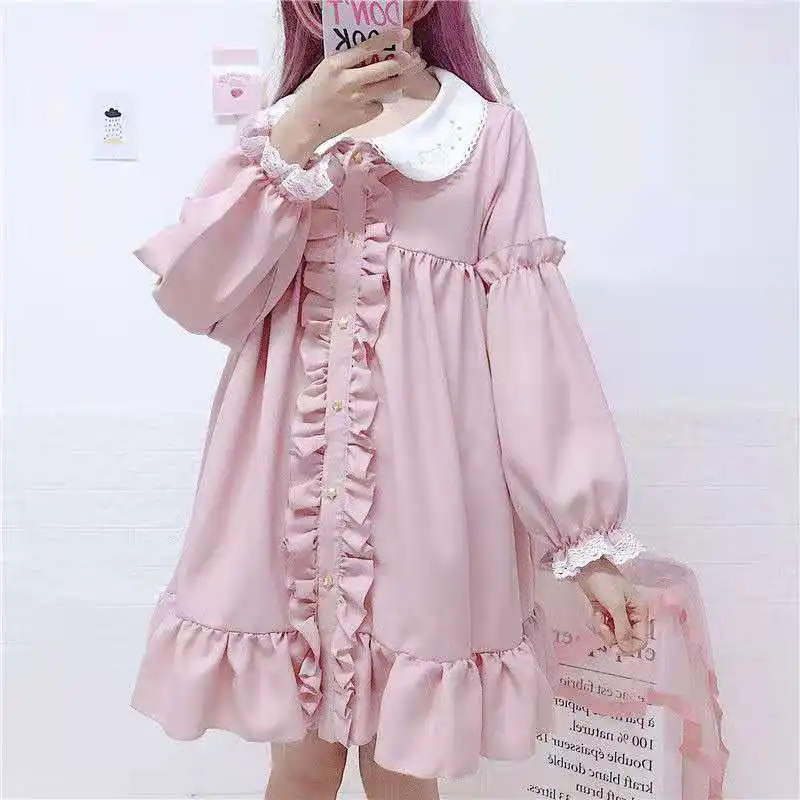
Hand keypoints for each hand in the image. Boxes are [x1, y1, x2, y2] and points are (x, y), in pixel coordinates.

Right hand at [270, 27, 426, 165]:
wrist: (307, 124)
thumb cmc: (314, 94)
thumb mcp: (325, 70)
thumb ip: (347, 61)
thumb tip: (372, 51)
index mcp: (336, 65)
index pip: (367, 48)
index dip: (387, 39)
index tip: (401, 32)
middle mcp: (349, 82)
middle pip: (383, 69)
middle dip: (402, 61)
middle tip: (412, 56)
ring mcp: (358, 100)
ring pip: (388, 87)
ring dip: (403, 79)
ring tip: (411, 72)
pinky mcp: (363, 115)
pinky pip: (379, 104)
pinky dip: (378, 101)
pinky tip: (371, 101)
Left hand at [573, 557, 649, 654]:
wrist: (587, 567)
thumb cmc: (605, 583)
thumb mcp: (616, 606)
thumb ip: (623, 629)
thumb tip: (627, 649)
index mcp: (640, 611)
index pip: (641, 639)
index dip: (630, 647)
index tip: (616, 650)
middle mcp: (631, 615)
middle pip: (626, 639)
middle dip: (614, 636)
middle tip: (604, 627)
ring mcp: (617, 614)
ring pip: (614, 635)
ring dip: (604, 629)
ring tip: (599, 617)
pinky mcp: (605, 613)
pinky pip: (604, 627)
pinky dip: (599, 622)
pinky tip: (596, 613)